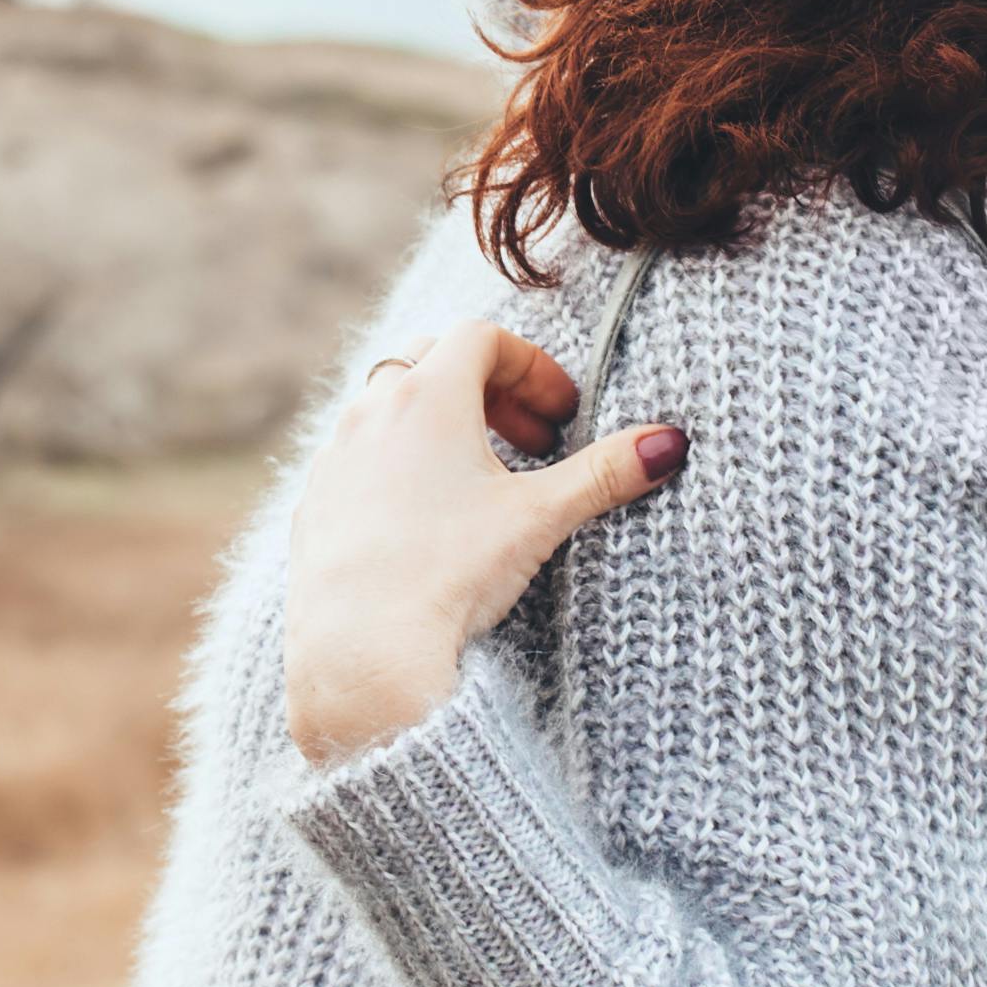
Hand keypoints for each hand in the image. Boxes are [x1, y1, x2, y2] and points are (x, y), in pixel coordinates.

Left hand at [281, 324, 689, 765]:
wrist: (360, 648)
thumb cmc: (450, 572)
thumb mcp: (539, 518)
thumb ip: (605, 473)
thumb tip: (671, 443)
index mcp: (427, 396)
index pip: (481, 337)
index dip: (532, 367)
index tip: (563, 415)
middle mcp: (370, 412)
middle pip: (430, 360)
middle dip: (487, 390)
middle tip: (529, 443)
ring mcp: (335, 457)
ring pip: (387, 408)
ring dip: (439, 427)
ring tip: (481, 480)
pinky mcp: (315, 503)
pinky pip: (358, 460)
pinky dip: (397, 467)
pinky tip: (427, 521)